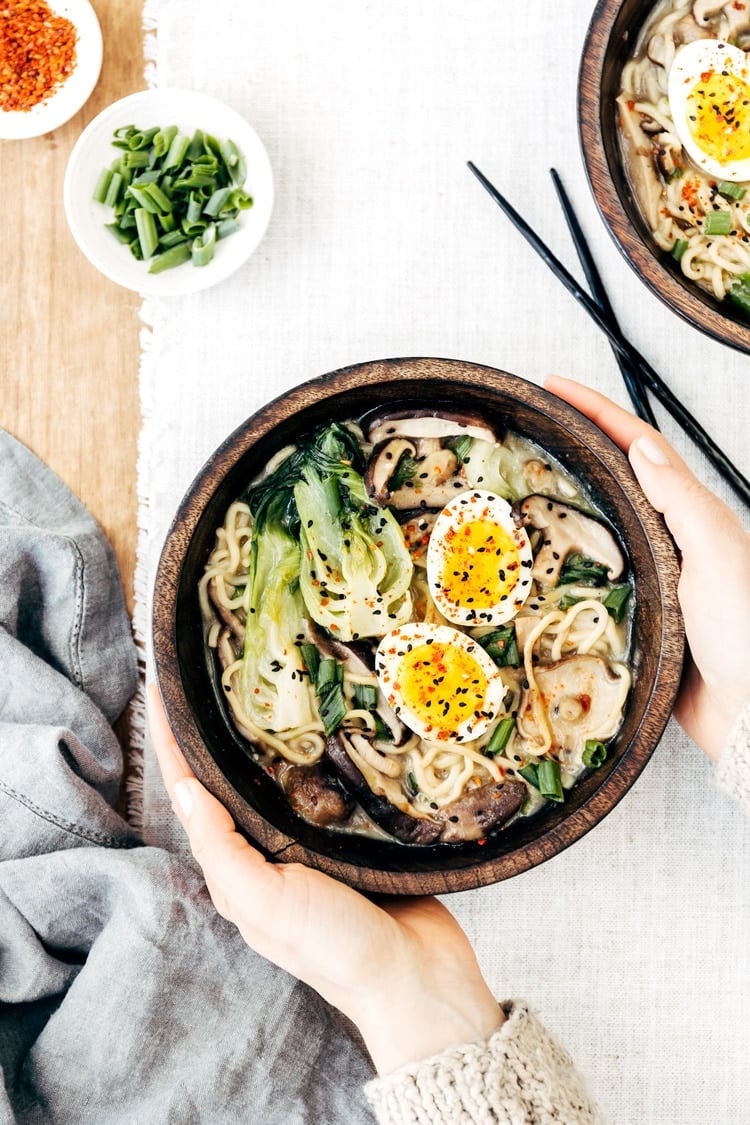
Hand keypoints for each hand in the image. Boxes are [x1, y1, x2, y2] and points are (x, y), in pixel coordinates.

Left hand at [147, 686, 503, 1073]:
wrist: (417, 979)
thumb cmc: (335, 946)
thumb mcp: (264, 902)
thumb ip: (223, 848)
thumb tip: (184, 786)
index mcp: (237, 865)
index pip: (193, 790)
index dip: (174, 740)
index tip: (164, 685)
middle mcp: (269, 847)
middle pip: (233, 776)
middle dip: (219, 727)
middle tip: (214, 667)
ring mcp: (315, 838)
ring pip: (283, 773)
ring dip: (271, 732)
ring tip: (266, 678)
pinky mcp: (357, 830)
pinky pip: (332, 780)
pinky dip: (324, 748)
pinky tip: (330, 717)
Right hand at [546, 375, 749, 760]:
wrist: (749, 714)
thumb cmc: (742, 631)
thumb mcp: (716, 554)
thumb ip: (680, 501)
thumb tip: (639, 445)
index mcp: (687, 515)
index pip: (636, 446)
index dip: (597, 412)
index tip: (554, 387)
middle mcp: (667, 539)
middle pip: (613, 477)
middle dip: (573, 445)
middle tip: (526, 428)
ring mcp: (648, 576)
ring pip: (596, 523)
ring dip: (562, 496)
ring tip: (518, 483)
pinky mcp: (633, 615)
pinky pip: (589, 575)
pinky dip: (562, 557)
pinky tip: (534, 560)